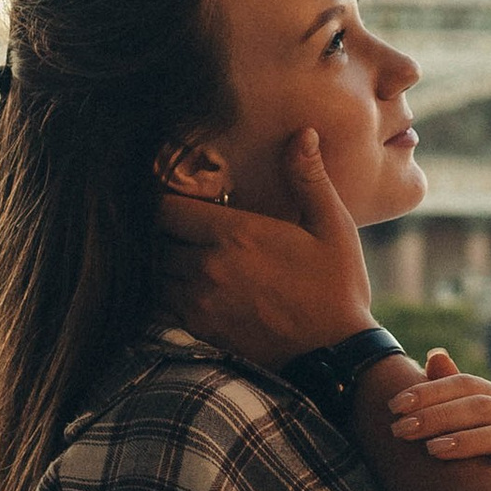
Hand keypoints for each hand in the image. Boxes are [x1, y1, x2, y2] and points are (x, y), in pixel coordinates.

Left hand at [159, 131, 375, 367]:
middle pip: (154, 240)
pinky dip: (165, 295)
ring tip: (180, 255)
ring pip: (154, 274)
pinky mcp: (201, 331)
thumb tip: (303, 133)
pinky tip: (187, 287)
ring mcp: (200, 302)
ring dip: (161, 263)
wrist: (335, 356)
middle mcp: (208, 266)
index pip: (166, 208)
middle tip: (177, 226)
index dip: (164, 200)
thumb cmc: (337, 288)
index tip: (176, 198)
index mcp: (235, 234)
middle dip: (162, 231)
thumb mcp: (332, 227)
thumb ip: (309, 179)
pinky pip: (162, 306)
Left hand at [386, 352, 490, 490]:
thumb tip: (433, 354)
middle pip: (480, 406)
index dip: (429, 392)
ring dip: (469, 440)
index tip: (394, 406)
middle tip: (400, 430)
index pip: (465, 384)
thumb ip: (460, 392)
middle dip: (437, 416)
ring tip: (433, 450)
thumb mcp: (489, 420)